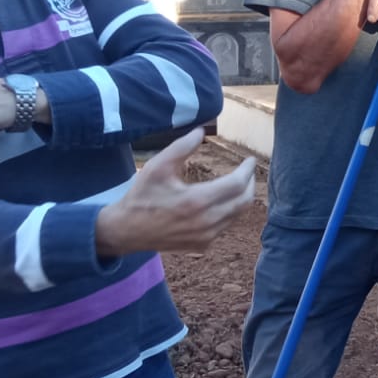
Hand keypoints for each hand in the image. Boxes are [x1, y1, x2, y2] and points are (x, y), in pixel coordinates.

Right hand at [94, 129, 255, 256]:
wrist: (127, 231)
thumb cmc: (142, 196)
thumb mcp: (157, 166)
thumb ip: (181, 147)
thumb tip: (202, 131)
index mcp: (197, 201)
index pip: (237, 184)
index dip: (247, 170)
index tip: (250, 160)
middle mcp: (206, 222)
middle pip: (244, 201)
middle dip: (249, 184)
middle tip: (247, 171)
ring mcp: (206, 237)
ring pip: (236, 215)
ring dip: (240, 198)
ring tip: (236, 184)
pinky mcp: (203, 246)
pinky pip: (225, 226)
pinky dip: (228, 212)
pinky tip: (219, 202)